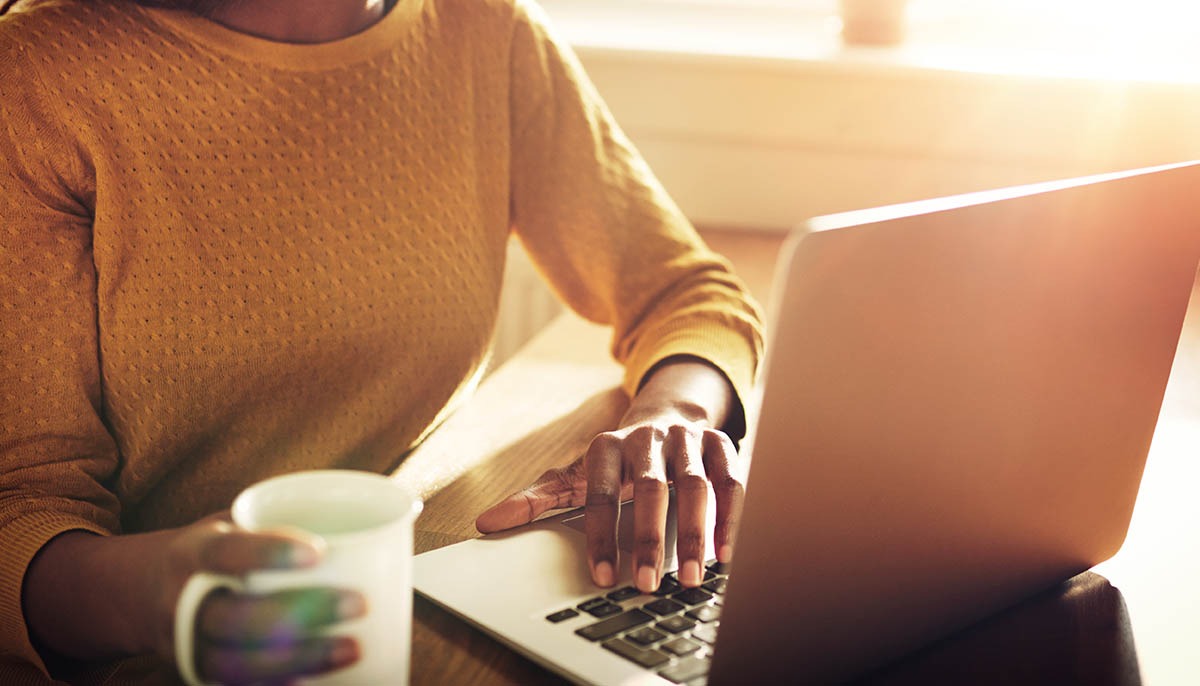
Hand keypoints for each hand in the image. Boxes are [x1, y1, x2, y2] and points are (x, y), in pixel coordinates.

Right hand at [150, 515, 364, 684]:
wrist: (147, 591)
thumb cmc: (216, 551)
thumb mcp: (232, 523)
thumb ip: (280, 522)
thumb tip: (369, 522)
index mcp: (192, 554)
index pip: (226, 552)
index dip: (269, 553)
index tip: (319, 552)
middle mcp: (181, 604)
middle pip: (237, 617)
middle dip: (301, 613)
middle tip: (360, 603)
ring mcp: (187, 646)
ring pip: (238, 662)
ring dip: (300, 659)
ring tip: (353, 648)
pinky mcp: (198, 673)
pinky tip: (317, 681)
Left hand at [476, 358, 745, 592]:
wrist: (666, 417)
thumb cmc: (617, 461)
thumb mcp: (577, 476)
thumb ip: (537, 500)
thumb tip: (486, 522)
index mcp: (607, 445)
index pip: (599, 493)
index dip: (600, 536)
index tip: (602, 577)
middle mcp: (647, 437)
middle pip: (649, 488)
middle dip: (648, 539)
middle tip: (646, 584)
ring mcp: (686, 439)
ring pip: (694, 485)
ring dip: (693, 534)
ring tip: (688, 578)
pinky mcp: (720, 444)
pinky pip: (731, 480)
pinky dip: (730, 517)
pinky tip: (724, 555)